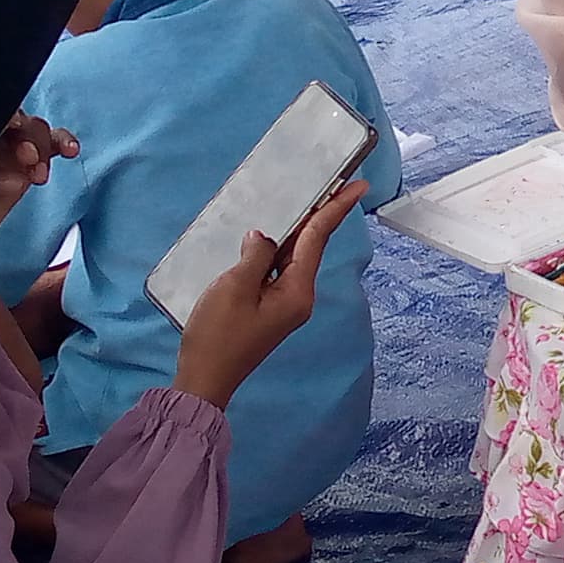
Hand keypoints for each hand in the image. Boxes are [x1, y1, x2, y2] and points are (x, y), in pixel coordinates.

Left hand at [0, 113, 75, 256]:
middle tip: (28, 157)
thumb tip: (15, 181)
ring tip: (39, 173)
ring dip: (42, 146)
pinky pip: (53, 143)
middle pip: (16, 119)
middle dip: (26, 136)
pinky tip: (70, 150)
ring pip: (35, 129)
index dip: (2, 115)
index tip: (11, 124)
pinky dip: (63, 143)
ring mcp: (13, 142)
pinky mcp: (32, 158)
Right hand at [174, 174, 367, 409]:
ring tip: (302, 202)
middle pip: (310, 247)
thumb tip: (264, 238)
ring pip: (292, 259)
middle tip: (334, 184)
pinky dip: (275, 251)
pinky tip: (267, 238)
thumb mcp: (234, 287)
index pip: (318, 239)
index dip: (335, 209)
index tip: (358, 186)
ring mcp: (284, 306)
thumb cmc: (217, 336)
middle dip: (320, 215)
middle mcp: (298, 298)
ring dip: (295, 231)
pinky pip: (277, 271)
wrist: (205, 379)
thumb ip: (255, 256)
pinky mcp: (268, 310)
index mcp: (297, 292)